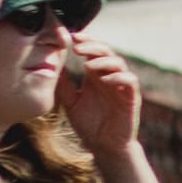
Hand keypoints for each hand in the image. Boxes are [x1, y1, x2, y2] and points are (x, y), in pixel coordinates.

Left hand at [57, 43, 145, 166]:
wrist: (103, 146)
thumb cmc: (88, 124)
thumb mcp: (70, 101)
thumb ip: (63, 84)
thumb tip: (50, 65)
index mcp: (95, 76)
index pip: (93, 51)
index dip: (85, 41)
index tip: (71, 36)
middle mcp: (110, 78)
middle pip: (106, 52)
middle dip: (92, 46)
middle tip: (77, 46)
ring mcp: (121, 87)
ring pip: (119, 63)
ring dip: (103, 61)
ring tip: (87, 65)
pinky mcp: (131, 98)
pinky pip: (130, 81)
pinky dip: (119, 77)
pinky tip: (104, 80)